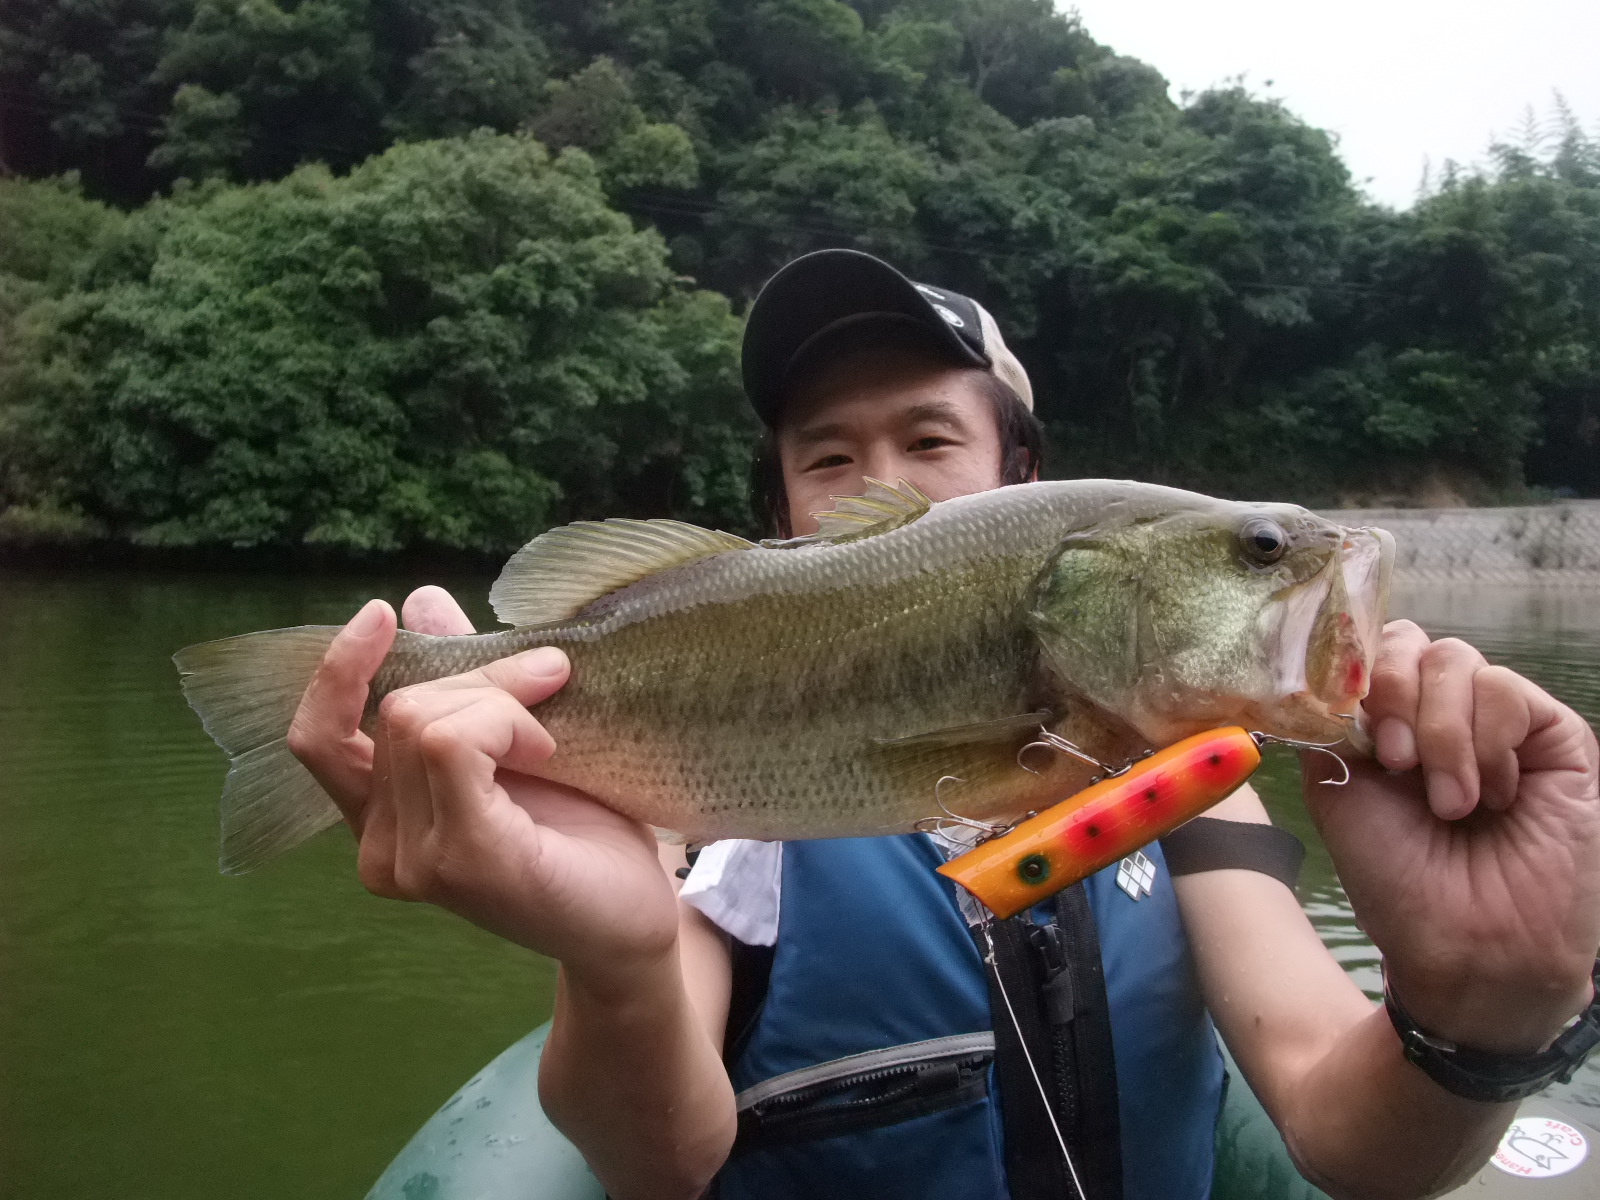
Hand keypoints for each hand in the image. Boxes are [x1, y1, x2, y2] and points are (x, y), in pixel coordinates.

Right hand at [286, 586, 680, 991]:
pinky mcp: (458, 860)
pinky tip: (546, 755)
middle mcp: (381, 850)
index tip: (383, 615)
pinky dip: (504, 724)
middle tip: (550, 681)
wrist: (634, 919)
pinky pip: (452, 744)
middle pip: (396, 709)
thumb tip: (421, 600)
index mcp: (383, 821)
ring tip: (551, 740)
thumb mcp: (518, 738)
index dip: (338, 671)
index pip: (318, 738)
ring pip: (423, 719)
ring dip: (501, 701)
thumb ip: (464, 680)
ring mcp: (412, 862)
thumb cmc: (585, 833)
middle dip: (479, 676)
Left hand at [1304, 620, 1599, 1054]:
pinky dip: (1484, 741)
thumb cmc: (1401, 882)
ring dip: (1440, 732)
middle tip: (1394, 762)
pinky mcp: (1554, 736)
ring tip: (1449, 803)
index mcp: (1388, 721)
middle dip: (1390, 692)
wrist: (1468, 946)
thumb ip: (1331, 723)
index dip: (1352, 669)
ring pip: (1456, 660)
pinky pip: (1506, 690)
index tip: (1349, 722)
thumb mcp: (1339, 791)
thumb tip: (1328, 672)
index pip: (1369, 649)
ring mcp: (1499, 721)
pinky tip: (1490, 797)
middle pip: (1411, 641)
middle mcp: (1442, 712)